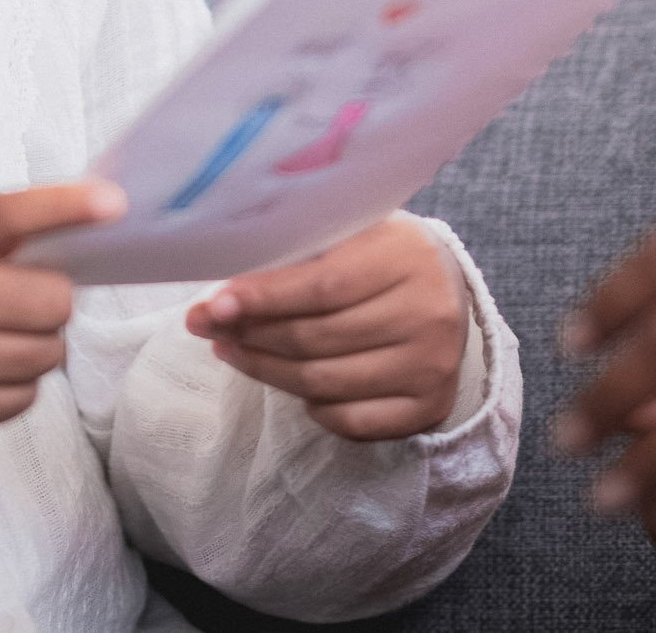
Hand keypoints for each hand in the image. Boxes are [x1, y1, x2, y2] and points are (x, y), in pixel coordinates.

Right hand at [0, 179, 122, 444]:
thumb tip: (76, 230)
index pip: (4, 215)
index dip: (64, 207)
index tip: (113, 203)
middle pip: (52, 300)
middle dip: (50, 296)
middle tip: (20, 294)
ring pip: (50, 351)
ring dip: (38, 339)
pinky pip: (29, 396)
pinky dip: (18, 380)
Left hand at [189, 213, 470, 439]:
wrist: (448, 291)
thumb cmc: (379, 256)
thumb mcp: (349, 235)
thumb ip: (294, 257)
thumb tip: (217, 298)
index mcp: (406, 255)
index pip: (322, 286)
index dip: (262, 298)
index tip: (212, 306)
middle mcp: (428, 312)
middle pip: (316, 339)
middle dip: (251, 336)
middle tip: (207, 329)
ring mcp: (432, 365)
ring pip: (324, 382)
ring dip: (266, 371)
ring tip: (231, 351)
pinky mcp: (429, 406)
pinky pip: (350, 419)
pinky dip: (312, 406)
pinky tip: (291, 383)